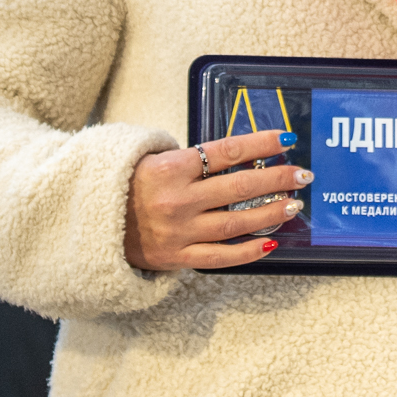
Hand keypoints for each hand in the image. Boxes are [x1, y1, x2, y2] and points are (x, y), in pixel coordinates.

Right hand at [124, 130, 312, 270]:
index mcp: (171, 168)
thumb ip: (197, 159)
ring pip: (235, 223)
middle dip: (277, 179)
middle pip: (238, 188)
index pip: (227, 151)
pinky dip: (247, 252)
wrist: (93, 223)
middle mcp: (176, 199)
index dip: (261, 144)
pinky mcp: (176, 257)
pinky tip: (270, 243)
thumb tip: (248, 155)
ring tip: (293, 204)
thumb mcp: (159, 159)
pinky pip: (219, 257)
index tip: (287, 139)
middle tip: (303, 175)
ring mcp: (177, 231)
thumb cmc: (134, 183)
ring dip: (269, 213)